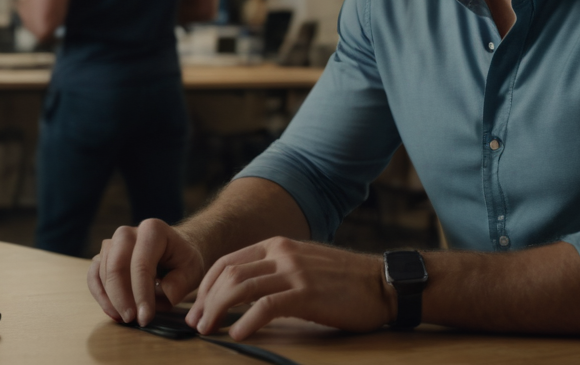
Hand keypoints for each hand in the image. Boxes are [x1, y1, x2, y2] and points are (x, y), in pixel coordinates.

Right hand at [87, 218, 205, 327]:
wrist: (175, 250)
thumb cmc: (183, 260)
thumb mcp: (191, 272)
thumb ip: (176, 286)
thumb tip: (154, 300)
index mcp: (152, 230)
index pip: (142, 264)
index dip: (142, 294)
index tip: (146, 318)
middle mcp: (127, 233)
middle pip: (116, 266)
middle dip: (121, 297)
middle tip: (132, 319)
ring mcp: (112, 243)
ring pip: (103, 271)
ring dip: (111, 298)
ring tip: (125, 318)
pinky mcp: (104, 255)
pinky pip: (93, 274)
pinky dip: (99, 294)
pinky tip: (111, 311)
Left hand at [186, 237, 393, 338]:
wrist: (383, 284)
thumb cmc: (344, 282)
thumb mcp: (302, 266)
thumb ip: (274, 272)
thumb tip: (241, 295)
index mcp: (277, 245)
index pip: (227, 261)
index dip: (206, 286)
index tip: (196, 307)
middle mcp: (281, 252)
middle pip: (229, 273)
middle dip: (206, 300)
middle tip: (196, 323)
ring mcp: (294, 271)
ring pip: (241, 287)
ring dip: (218, 310)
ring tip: (208, 330)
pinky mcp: (307, 292)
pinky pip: (266, 305)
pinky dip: (247, 321)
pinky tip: (238, 334)